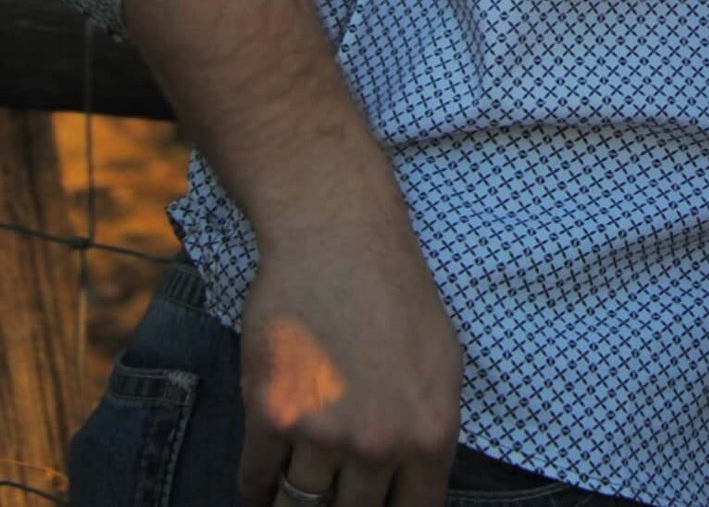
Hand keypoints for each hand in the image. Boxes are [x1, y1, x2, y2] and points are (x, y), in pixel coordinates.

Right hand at [235, 199, 463, 506]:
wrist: (339, 238)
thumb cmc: (397, 295)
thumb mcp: (443, 365)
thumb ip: (428, 434)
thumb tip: (408, 490)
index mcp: (431, 433)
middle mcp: (379, 444)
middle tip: (327, 500)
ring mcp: (323, 433)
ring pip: (299, 505)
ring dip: (291, 501)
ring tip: (290, 494)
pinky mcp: (270, 415)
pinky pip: (255, 480)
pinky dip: (255, 487)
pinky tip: (260, 481)